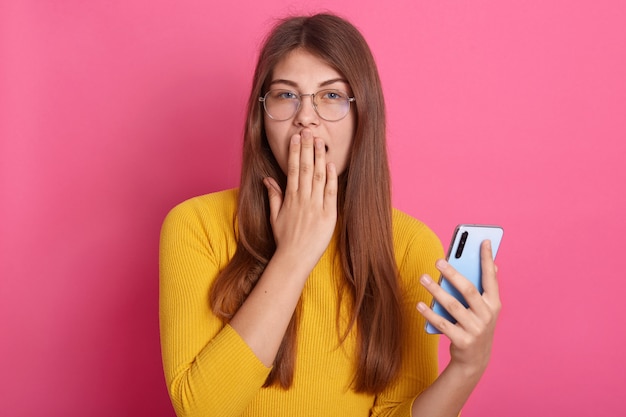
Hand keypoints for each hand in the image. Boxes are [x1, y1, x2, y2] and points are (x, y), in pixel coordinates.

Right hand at [263, 128, 337, 272]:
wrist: (294, 259)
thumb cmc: (285, 239)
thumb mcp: (275, 216)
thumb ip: (273, 196)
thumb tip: (267, 179)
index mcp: (290, 198)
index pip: (292, 170)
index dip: (294, 152)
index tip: (296, 138)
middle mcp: (302, 199)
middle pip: (305, 168)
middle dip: (307, 149)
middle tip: (309, 132)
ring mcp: (316, 206)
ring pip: (318, 177)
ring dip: (320, 158)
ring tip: (321, 142)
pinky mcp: (328, 215)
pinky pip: (330, 192)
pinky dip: (331, 177)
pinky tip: (331, 164)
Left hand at [417, 240, 500, 376]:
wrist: (475, 360)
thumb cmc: (476, 326)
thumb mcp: (486, 309)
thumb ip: (486, 289)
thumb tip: (493, 265)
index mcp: (494, 304)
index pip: (491, 278)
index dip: (487, 259)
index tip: (483, 241)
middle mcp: (487, 316)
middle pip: (468, 290)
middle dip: (453, 273)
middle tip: (438, 260)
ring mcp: (475, 330)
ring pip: (452, 306)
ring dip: (436, 291)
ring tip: (423, 278)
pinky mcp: (462, 341)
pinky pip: (442, 324)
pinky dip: (429, 313)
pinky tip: (419, 304)